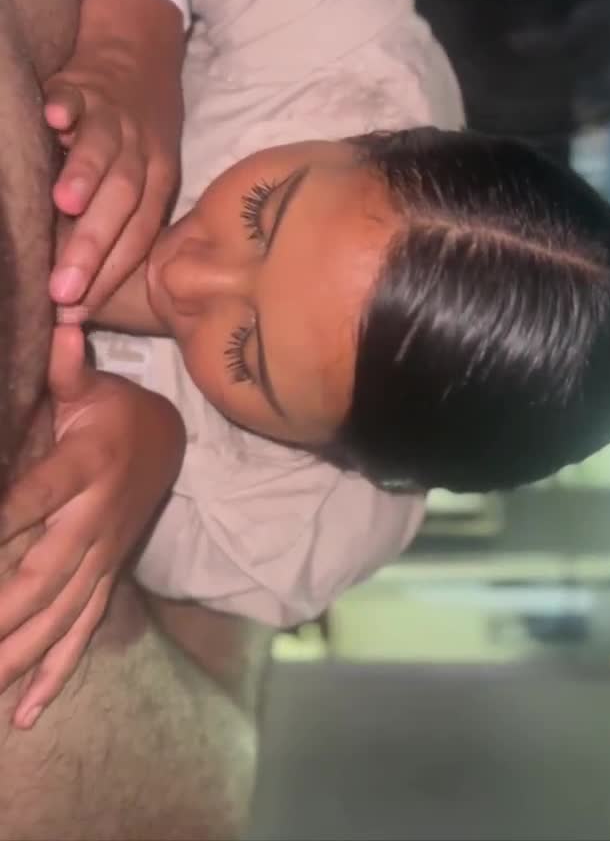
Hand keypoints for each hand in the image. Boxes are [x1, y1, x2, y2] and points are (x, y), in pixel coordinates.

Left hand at [0, 326, 184, 728]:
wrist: (171, 445)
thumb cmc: (116, 411)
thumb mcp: (92, 386)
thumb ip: (65, 367)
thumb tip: (59, 318)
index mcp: (84, 468)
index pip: (36, 496)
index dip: (6, 518)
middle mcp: (94, 522)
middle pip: (46, 575)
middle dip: (2, 614)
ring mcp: (103, 558)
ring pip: (62, 616)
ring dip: (20, 657)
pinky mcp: (106, 578)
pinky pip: (84, 630)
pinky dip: (56, 672)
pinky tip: (26, 712)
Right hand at [47, 0, 183, 312]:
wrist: (137, 52)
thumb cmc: (137, 134)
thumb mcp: (146, 175)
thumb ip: (121, 220)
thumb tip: (85, 293)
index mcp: (158, 180)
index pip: (140, 233)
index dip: (113, 273)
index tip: (79, 311)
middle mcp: (140, 152)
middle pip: (123, 200)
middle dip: (93, 246)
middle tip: (63, 288)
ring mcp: (111, 116)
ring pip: (103, 148)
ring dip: (86, 174)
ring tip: (63, 203)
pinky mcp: (82, 84)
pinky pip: (73, 95)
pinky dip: (64, 107)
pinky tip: (52, 120)